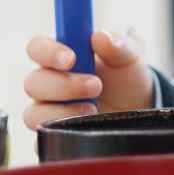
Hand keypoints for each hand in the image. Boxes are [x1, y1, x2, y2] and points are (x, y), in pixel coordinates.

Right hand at [21, 29, 153, 129]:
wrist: (140, 110)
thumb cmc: (128, 77)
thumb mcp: (131, 56)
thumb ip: (119, 43)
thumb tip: (100, 36)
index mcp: (61, 56)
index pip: (37, 48)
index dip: (47, 52)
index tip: (71, 58)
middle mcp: (50, 82)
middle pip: (33, 82)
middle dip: (64, 85)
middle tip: (96, 86)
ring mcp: (50, 110)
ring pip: (34, 112)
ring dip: (62, 112)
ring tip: (93, 110)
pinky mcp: (54, 135)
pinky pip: (43, 139)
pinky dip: (61, 135)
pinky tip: (83, 130)